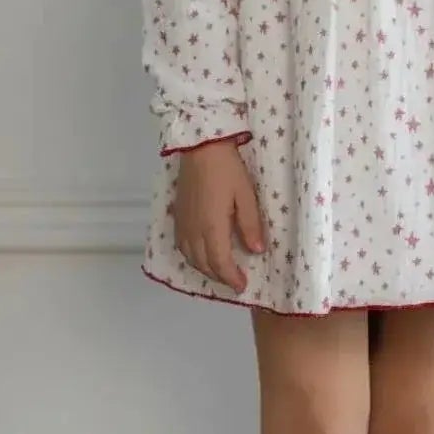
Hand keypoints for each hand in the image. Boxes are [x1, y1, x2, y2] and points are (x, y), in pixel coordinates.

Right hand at [172, 141, 266, 291]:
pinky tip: (201, 255)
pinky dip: (192, 257)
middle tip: (234, 282)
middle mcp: (193, 230)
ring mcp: (182, 223)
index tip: (242, 286)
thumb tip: (256, 251)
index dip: (231, 278)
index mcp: (212, 227)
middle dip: (219, 277)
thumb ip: (250, 225)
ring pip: (190, 257)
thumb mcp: (246, 196)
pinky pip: (181, 246)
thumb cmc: (227, 169)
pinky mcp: (177, 215)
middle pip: (203, 264)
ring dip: (205, 269)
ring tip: (220, 272)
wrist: (201, 148)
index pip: (220, 263)